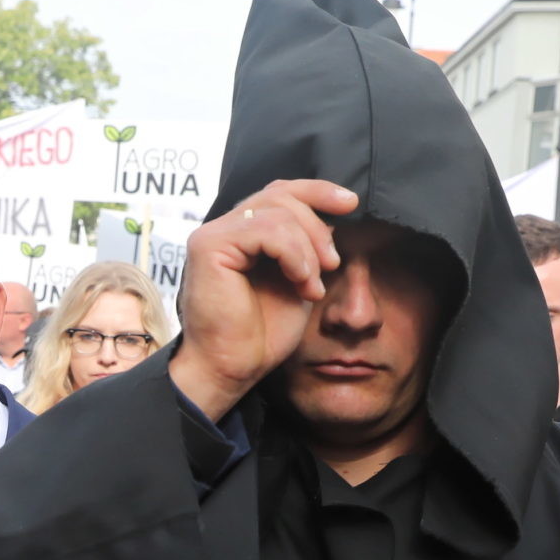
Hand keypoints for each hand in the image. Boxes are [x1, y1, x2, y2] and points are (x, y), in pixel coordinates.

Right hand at [169, 180, 359, 419]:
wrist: (235, 367)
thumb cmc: (262, 333)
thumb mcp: (298, 280)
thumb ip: (307, 247)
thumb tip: (330, 217)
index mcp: (244, 232)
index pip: (280, 192)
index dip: (317, 191)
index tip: (351, 204)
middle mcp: (225, 227)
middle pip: (281, 195)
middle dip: (317, 227)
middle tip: (333, 264)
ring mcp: (213, 234)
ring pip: (276, 211)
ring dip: (307, 248)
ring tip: (312, 285)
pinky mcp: (208, 246)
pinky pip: (265, 230)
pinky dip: (292, 253)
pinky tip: (300, 280)